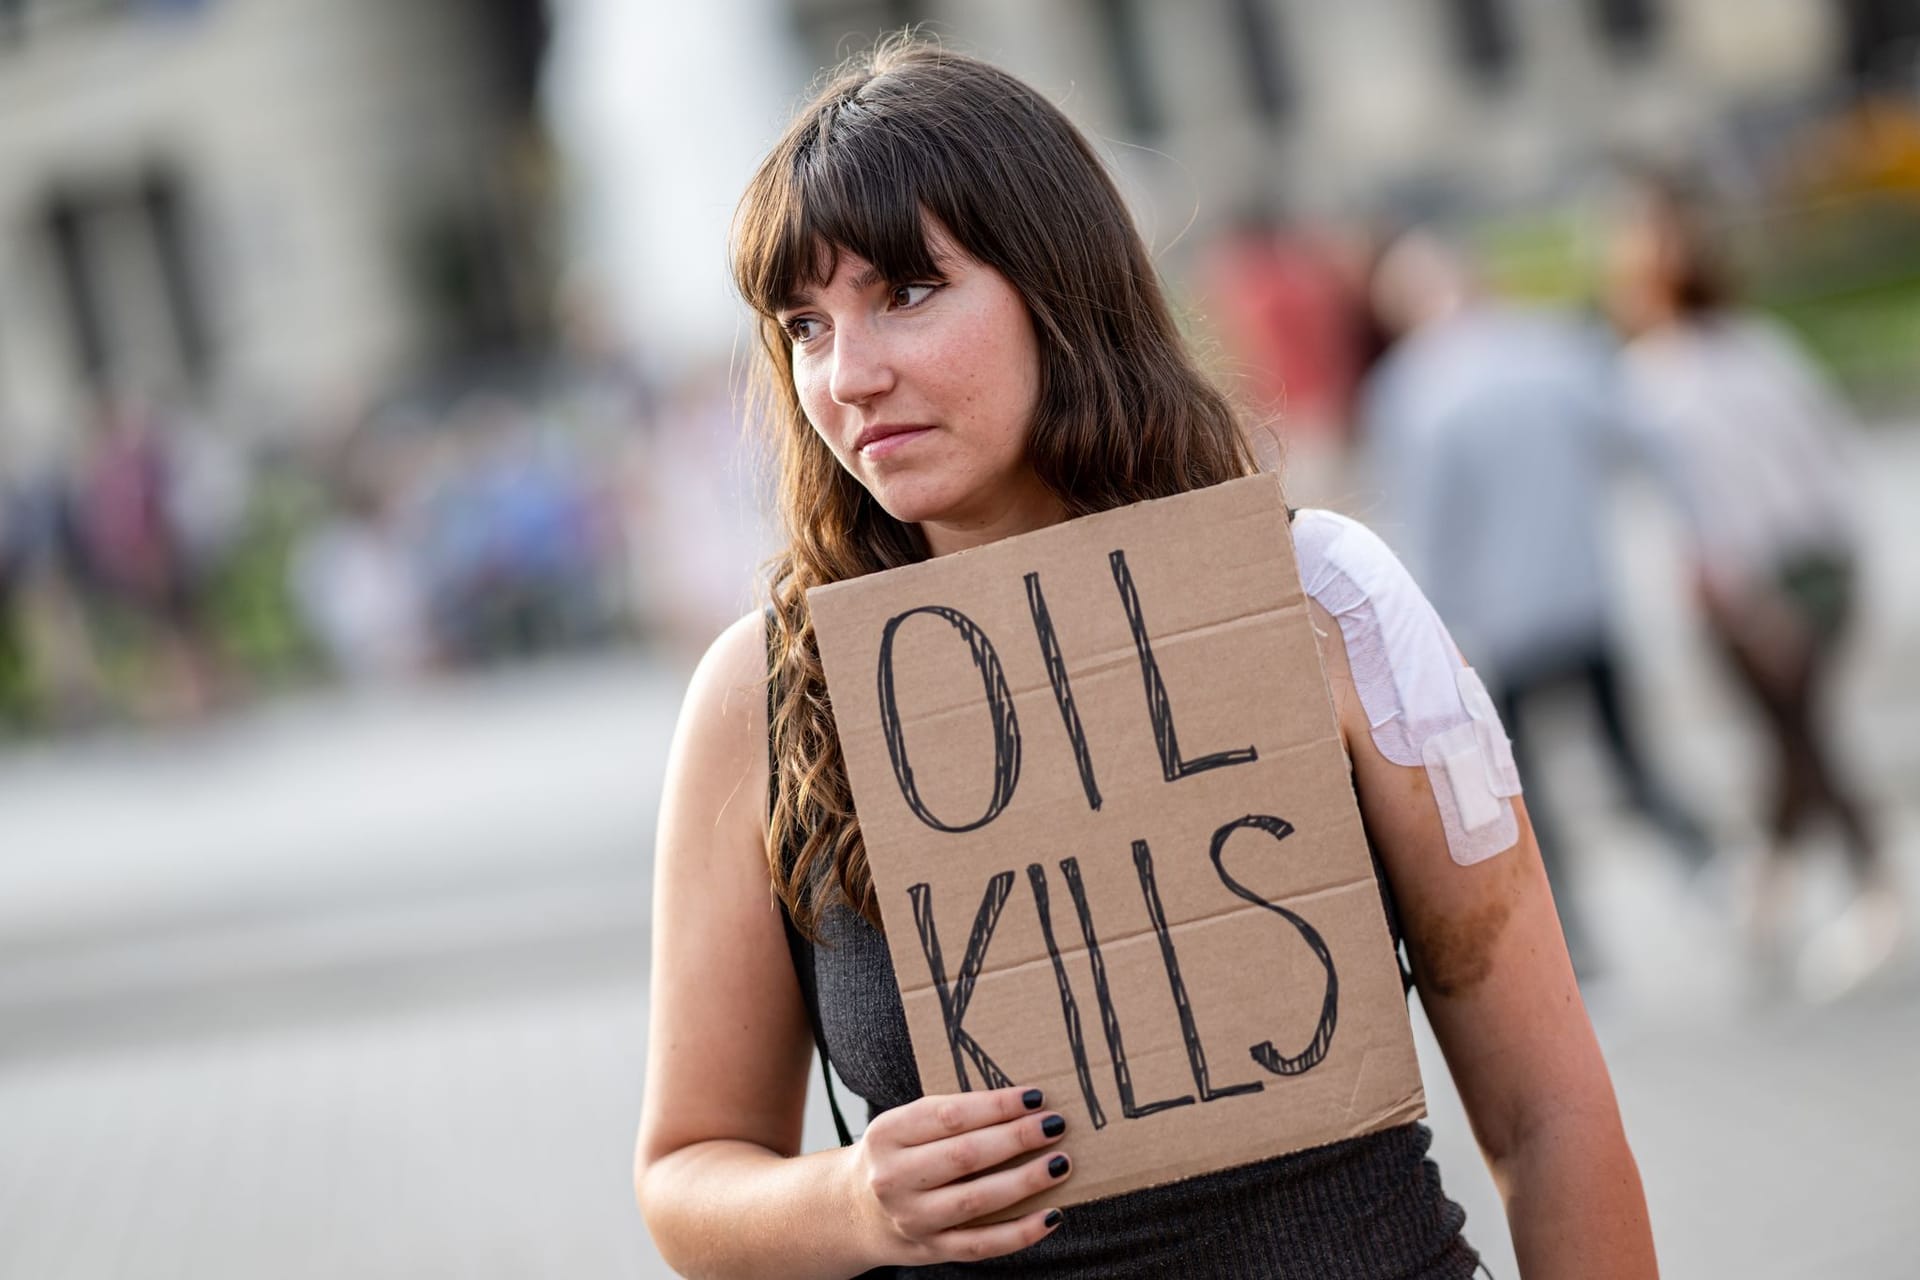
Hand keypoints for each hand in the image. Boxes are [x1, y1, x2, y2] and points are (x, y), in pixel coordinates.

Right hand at [848, 1084, 1070, 1266]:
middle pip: (966, 1155)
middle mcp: (894, 1178)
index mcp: (887, 1134)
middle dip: (1017, 1139)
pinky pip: (982, 1244)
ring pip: (977, 1200)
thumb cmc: (895, 1156)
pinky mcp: (931, 1250)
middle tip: (1055, 1125)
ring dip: (1025, 1181)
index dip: (997, 1105)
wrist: (853, 1211)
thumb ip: (949, 1116)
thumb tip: (1021, 1106)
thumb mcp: (903, 1126)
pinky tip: (1052, 1215)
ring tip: (1060, 1163)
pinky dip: (1021, 1232)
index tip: (1035, 1097)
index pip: (950, 1115)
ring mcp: (912, 1219)